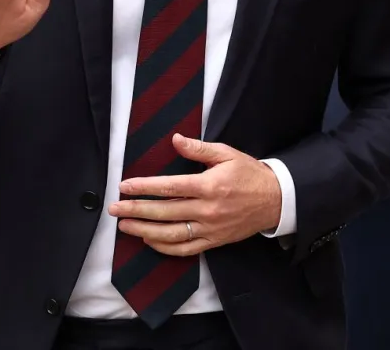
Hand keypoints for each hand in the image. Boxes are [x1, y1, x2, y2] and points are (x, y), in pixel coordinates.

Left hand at [109, 134, 282, 255]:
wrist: (275, 200)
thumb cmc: (249, 173)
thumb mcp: (227, 154)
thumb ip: (199, 148)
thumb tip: (176, 140)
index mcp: (209, 185)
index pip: (169, 187)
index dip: (144, 187)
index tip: (124, 186)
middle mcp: (207, 210)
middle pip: (164, 212)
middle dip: (135, 210)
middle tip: (114, 208)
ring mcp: (210, 229)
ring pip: (171, 234)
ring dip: (144, 231)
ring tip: (125, 226)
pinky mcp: (213, 241)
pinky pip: (185, 249)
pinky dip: (164, 247)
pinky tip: (149, 240)